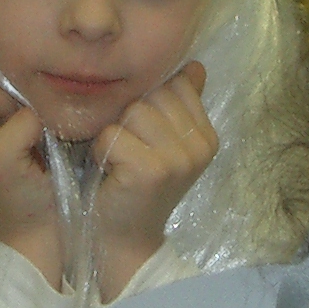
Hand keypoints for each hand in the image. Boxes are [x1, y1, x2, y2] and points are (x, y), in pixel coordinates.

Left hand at [93, 60, 216, 297]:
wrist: (124, 241)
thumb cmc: (135, 189)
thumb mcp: (164, 143)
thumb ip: (179, 104)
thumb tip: (194, 66)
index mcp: (207, 136)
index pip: (174, 86)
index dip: (147, 106)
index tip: (145, 139)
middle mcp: (200, 146)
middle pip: (152, 95)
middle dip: (129, 119)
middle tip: (129, 153)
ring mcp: (179, 159)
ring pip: (132, 112)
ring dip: (114, 135)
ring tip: (120, 163)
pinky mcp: (151, 170)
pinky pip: (113, 135)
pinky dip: (102, 152)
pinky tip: (111, 173)